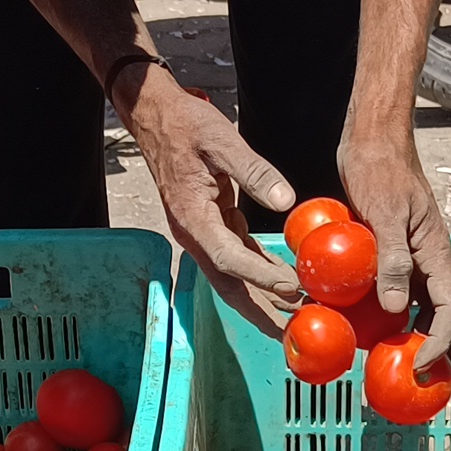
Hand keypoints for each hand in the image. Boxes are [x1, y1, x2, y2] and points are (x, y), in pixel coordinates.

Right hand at [121, 67, 300, 335]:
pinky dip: (260, 273)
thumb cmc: (184, 125)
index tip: (293, 288)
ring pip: (233, 277)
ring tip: (295, 318)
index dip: (261, 276)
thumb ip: (253, 170)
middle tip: (293, 333)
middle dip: (260, 311)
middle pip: (228, 284)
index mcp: (192, 217)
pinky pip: (237, 258)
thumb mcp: (220, 139)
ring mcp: (201, 233)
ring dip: (262, 299)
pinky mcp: (211, 226)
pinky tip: (284, 282)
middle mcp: (194, 234)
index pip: (228, 257)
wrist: (155, 117)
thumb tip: (285, 202)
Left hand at [338, 130, 450, 369]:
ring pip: (425, 309)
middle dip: (442, 352)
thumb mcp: (384, 213)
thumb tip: (396, 308)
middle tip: (425, 385)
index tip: (420, 367)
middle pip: (447, 317)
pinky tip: (374, 333)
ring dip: (420, 339)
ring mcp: (413, 259)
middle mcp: (430, 261)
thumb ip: (391, 258)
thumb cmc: (379, 170)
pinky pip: (400, 293)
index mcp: (437, 253)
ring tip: (403, 369)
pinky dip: (394, 318)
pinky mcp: (393, 254)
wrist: (371, 140)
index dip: (441, 344)